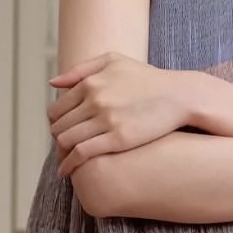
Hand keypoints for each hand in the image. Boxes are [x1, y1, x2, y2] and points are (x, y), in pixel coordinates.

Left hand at [48, 53, 188, 175]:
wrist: (179, 95)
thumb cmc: (148, 79)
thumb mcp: (114, 61)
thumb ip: (81, 69)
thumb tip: (53, 82)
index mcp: (90, 82)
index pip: (56, 109)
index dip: (55, 124)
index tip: (62, 132)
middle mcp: (94, 99)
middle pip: (59, 126)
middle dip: (57, 140)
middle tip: (63, 149)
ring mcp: (105, 119)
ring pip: (66, 140)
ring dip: (61, 153)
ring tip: (65, 160)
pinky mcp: (118, 139)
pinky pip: (82, 153)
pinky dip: (69, 164)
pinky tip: (66, 171)